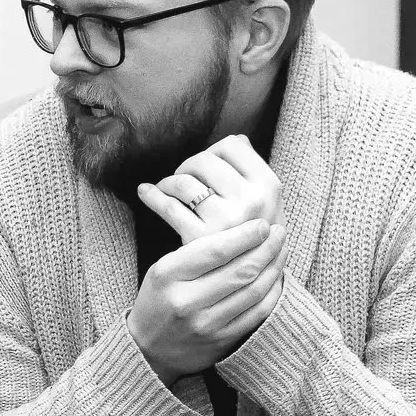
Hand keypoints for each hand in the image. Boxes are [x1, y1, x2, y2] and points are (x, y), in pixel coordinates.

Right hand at [128, 215, 285, 382]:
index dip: (246, 235)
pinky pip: (257, 313)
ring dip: (274, 267)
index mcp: (168, 275)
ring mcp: (205, 324)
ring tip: (281, 250)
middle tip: (279, 233)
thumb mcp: (163, 270)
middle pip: (240, 270)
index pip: (216, 250)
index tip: (262, 225)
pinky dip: (272, 292)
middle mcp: (186, 301)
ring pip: (253, 291)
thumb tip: (244, 231)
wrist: (148, 349)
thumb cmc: (159, 300)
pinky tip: (276, 277)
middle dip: (267, 248)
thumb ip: (197, 252)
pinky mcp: (221, 341)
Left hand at [137, 132, 280, 237]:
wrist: (249, 277)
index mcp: (269, 185)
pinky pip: (168, 207)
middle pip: (203, 160)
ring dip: (169, 182)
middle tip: (183, 180)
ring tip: (167, 188)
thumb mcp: (265, 199)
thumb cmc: (252, 231)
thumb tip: (238, 139)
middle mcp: (251, 201)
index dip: (213, 152)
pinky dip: (152, 196)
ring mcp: (226, 222)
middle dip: (188, 166)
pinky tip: (145, 192)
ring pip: (184, 182)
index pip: (231, 145)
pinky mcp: (200, 239)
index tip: (205, 167)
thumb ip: (252, 169)